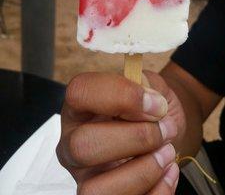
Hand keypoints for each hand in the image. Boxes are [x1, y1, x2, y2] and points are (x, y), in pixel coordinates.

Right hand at [57, 72, 180, 194]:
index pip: (79, 92)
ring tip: (167, 154)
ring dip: (143, 172)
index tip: (155, 104)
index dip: (120, 95)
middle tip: (165, 131)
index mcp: (78, 107)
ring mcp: (85, 176)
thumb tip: (152, 106)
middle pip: (83, 146)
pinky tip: (168, 171)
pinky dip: (157, 191)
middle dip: (136, 139)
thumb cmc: (148, 106)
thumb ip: (145, 85)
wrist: (164, 127)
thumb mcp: (148, 83)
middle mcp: (72, 143)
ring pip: (96, 190)